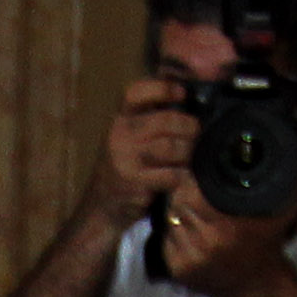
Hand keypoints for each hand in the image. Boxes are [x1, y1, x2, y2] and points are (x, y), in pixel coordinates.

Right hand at [86, 75, 195, 229]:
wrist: (102, 208)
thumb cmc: (126, 169)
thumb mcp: (129, 139)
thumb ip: (151, 120)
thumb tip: (191, 103)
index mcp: (119, 120)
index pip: (135, 93)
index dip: (162, 88)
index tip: (181, 94)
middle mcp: (119, 135)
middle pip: (166, 120)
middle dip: (189, 129)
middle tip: (194, 137)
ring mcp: (125, 158)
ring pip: (173, 147)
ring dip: (187, 155)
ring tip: (185, 161)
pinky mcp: (134, 181)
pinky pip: (171, 174)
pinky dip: (180, 178)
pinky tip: (177, 180)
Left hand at [159, 172, 296, 296]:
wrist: (255, 285)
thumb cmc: (266, 243)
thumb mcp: (281, 210)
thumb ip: (279, 183)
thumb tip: (284, 150)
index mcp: (228, 228)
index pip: (190, 194)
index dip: (190, 181)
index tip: (196, 175)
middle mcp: (207, 244)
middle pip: (176, 205)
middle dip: (181, 193)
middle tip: (191, 188)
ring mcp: (190, 259)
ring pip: (169, 221)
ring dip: (176, 211)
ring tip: (192, 207)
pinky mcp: (179, 270)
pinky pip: (167, 239)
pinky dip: (174, 230)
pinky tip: (190, 228)